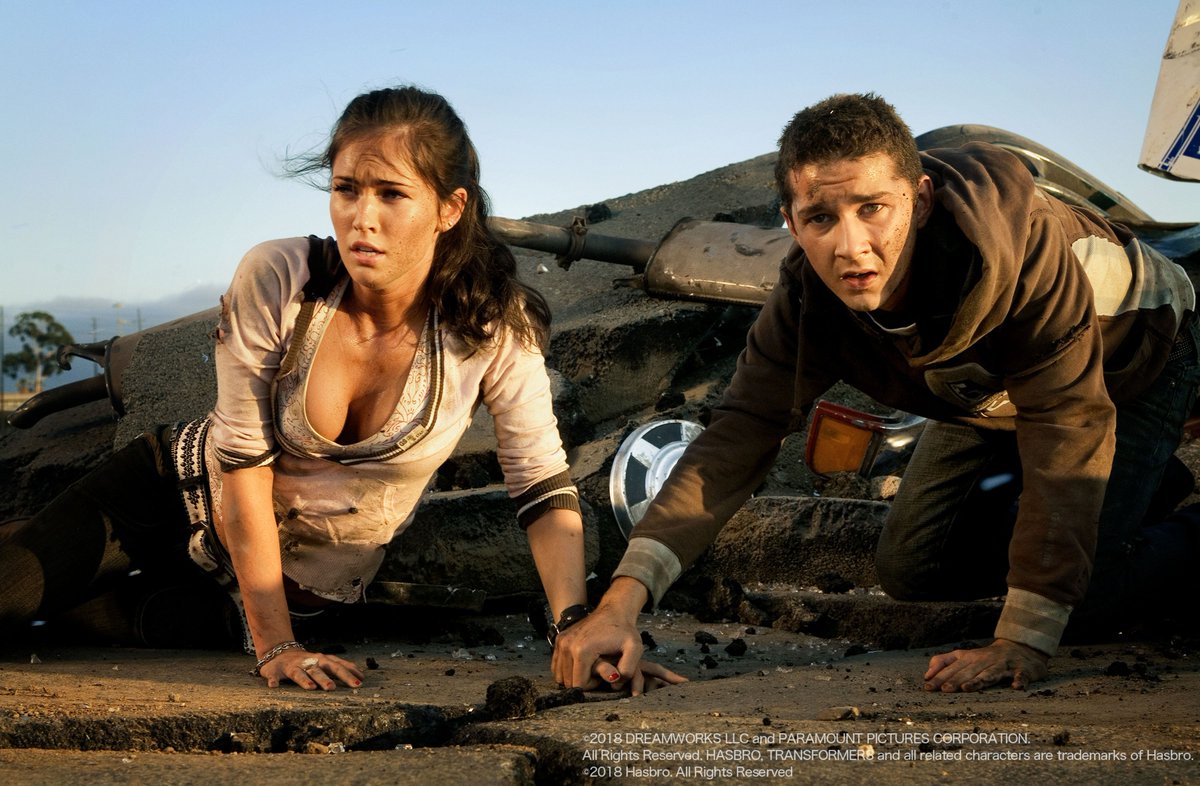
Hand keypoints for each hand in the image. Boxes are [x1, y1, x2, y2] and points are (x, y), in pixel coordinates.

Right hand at [259, 648, 364, 690]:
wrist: (279, 653)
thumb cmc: (307, 661)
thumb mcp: (324, 661)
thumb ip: (341, 667)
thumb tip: (362, 676)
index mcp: (321, 660)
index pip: (338, 665)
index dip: (348, 673)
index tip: (360, 681)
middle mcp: (308, 662)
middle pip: (319, 670)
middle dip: (326, 678)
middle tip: (333, 688)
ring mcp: (292, 666)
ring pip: (299, 673)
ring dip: (305, 680)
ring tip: (311, 687)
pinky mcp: (276, 671)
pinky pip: (273, 677)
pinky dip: (273, 681)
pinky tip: (273, 687)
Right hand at [552, 609, 687, 694]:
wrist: (614, 610)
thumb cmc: (625, 630)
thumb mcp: (634, 648)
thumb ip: (628, 668)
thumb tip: (615, 682)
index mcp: (582, 651)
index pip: (580, 685)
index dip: (593, 686)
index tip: (604, 675)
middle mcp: (567, 646)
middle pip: (569, 681)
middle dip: (584, 682)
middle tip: (600, 671)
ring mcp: (561, 642)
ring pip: (561, 675)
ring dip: (575, 676)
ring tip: (592, 667)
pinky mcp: (560, 640)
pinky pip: (557, 666)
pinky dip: (567, 669)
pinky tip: (582, 664)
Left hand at [923, 638, 1048, 691]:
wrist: (1020, 648)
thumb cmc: (986, 658)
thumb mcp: (963, 656)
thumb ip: (943, 661)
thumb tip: (926, 675)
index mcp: (969, 658)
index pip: (951, 666)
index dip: (940, 676)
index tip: (928, 686)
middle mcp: (984, 660)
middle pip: (967, 671)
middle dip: (955, 680)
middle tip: (944, 690)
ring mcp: (1003, 665)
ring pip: (990, 674)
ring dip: (979, 680)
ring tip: (967, 688)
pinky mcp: (1022, 670)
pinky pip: (1021, 675)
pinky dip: (1019, 680)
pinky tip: (1015, 686)